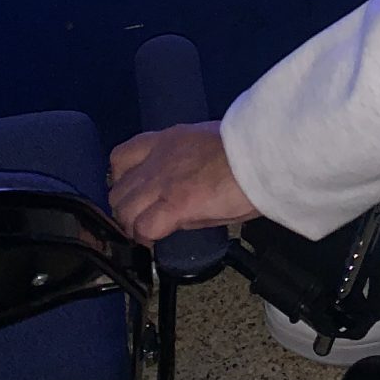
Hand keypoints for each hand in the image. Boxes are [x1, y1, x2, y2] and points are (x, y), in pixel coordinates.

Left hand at [108, 122, 257, 242]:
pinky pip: (144, 228)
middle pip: (118, 191)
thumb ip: (184, 160)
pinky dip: (147, 237)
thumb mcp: (206, 142)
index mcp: (167, 140)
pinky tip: (159, 239)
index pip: (121, 157)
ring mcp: (163, 182)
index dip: (122, 180)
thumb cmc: (247, 147)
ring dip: (133, 226)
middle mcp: (157, 160)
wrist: (262, 152)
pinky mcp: (174, 205)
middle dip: (126, 209)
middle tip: (143, 220)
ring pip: (124, 211)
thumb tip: (180, 182)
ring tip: (148, 234)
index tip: (136, 194)